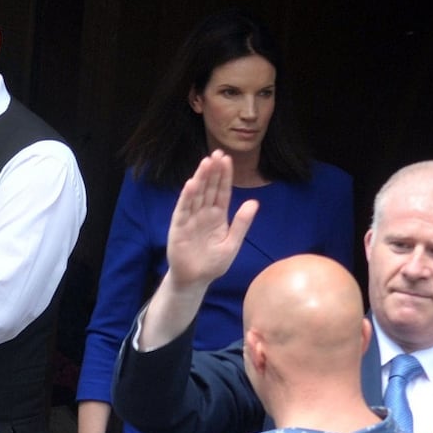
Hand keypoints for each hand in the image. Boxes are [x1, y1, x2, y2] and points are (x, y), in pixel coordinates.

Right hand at [165, 150, 258, 288]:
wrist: (195, 280)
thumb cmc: (213, 263)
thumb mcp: (232, 244)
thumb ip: (242, 224)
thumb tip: (254, 202)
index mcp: (218, 216)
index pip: (222, 191)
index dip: (224, 176)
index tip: (227, 159)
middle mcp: (204, 213)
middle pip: (209, 188)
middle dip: (213, 171)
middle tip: (217, 152)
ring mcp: (190, 218)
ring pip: (196, 194)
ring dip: (200, 178)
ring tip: (206, 162)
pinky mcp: (179, 227)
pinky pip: (183, 209)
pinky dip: (186, 197)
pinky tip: (191, 184)